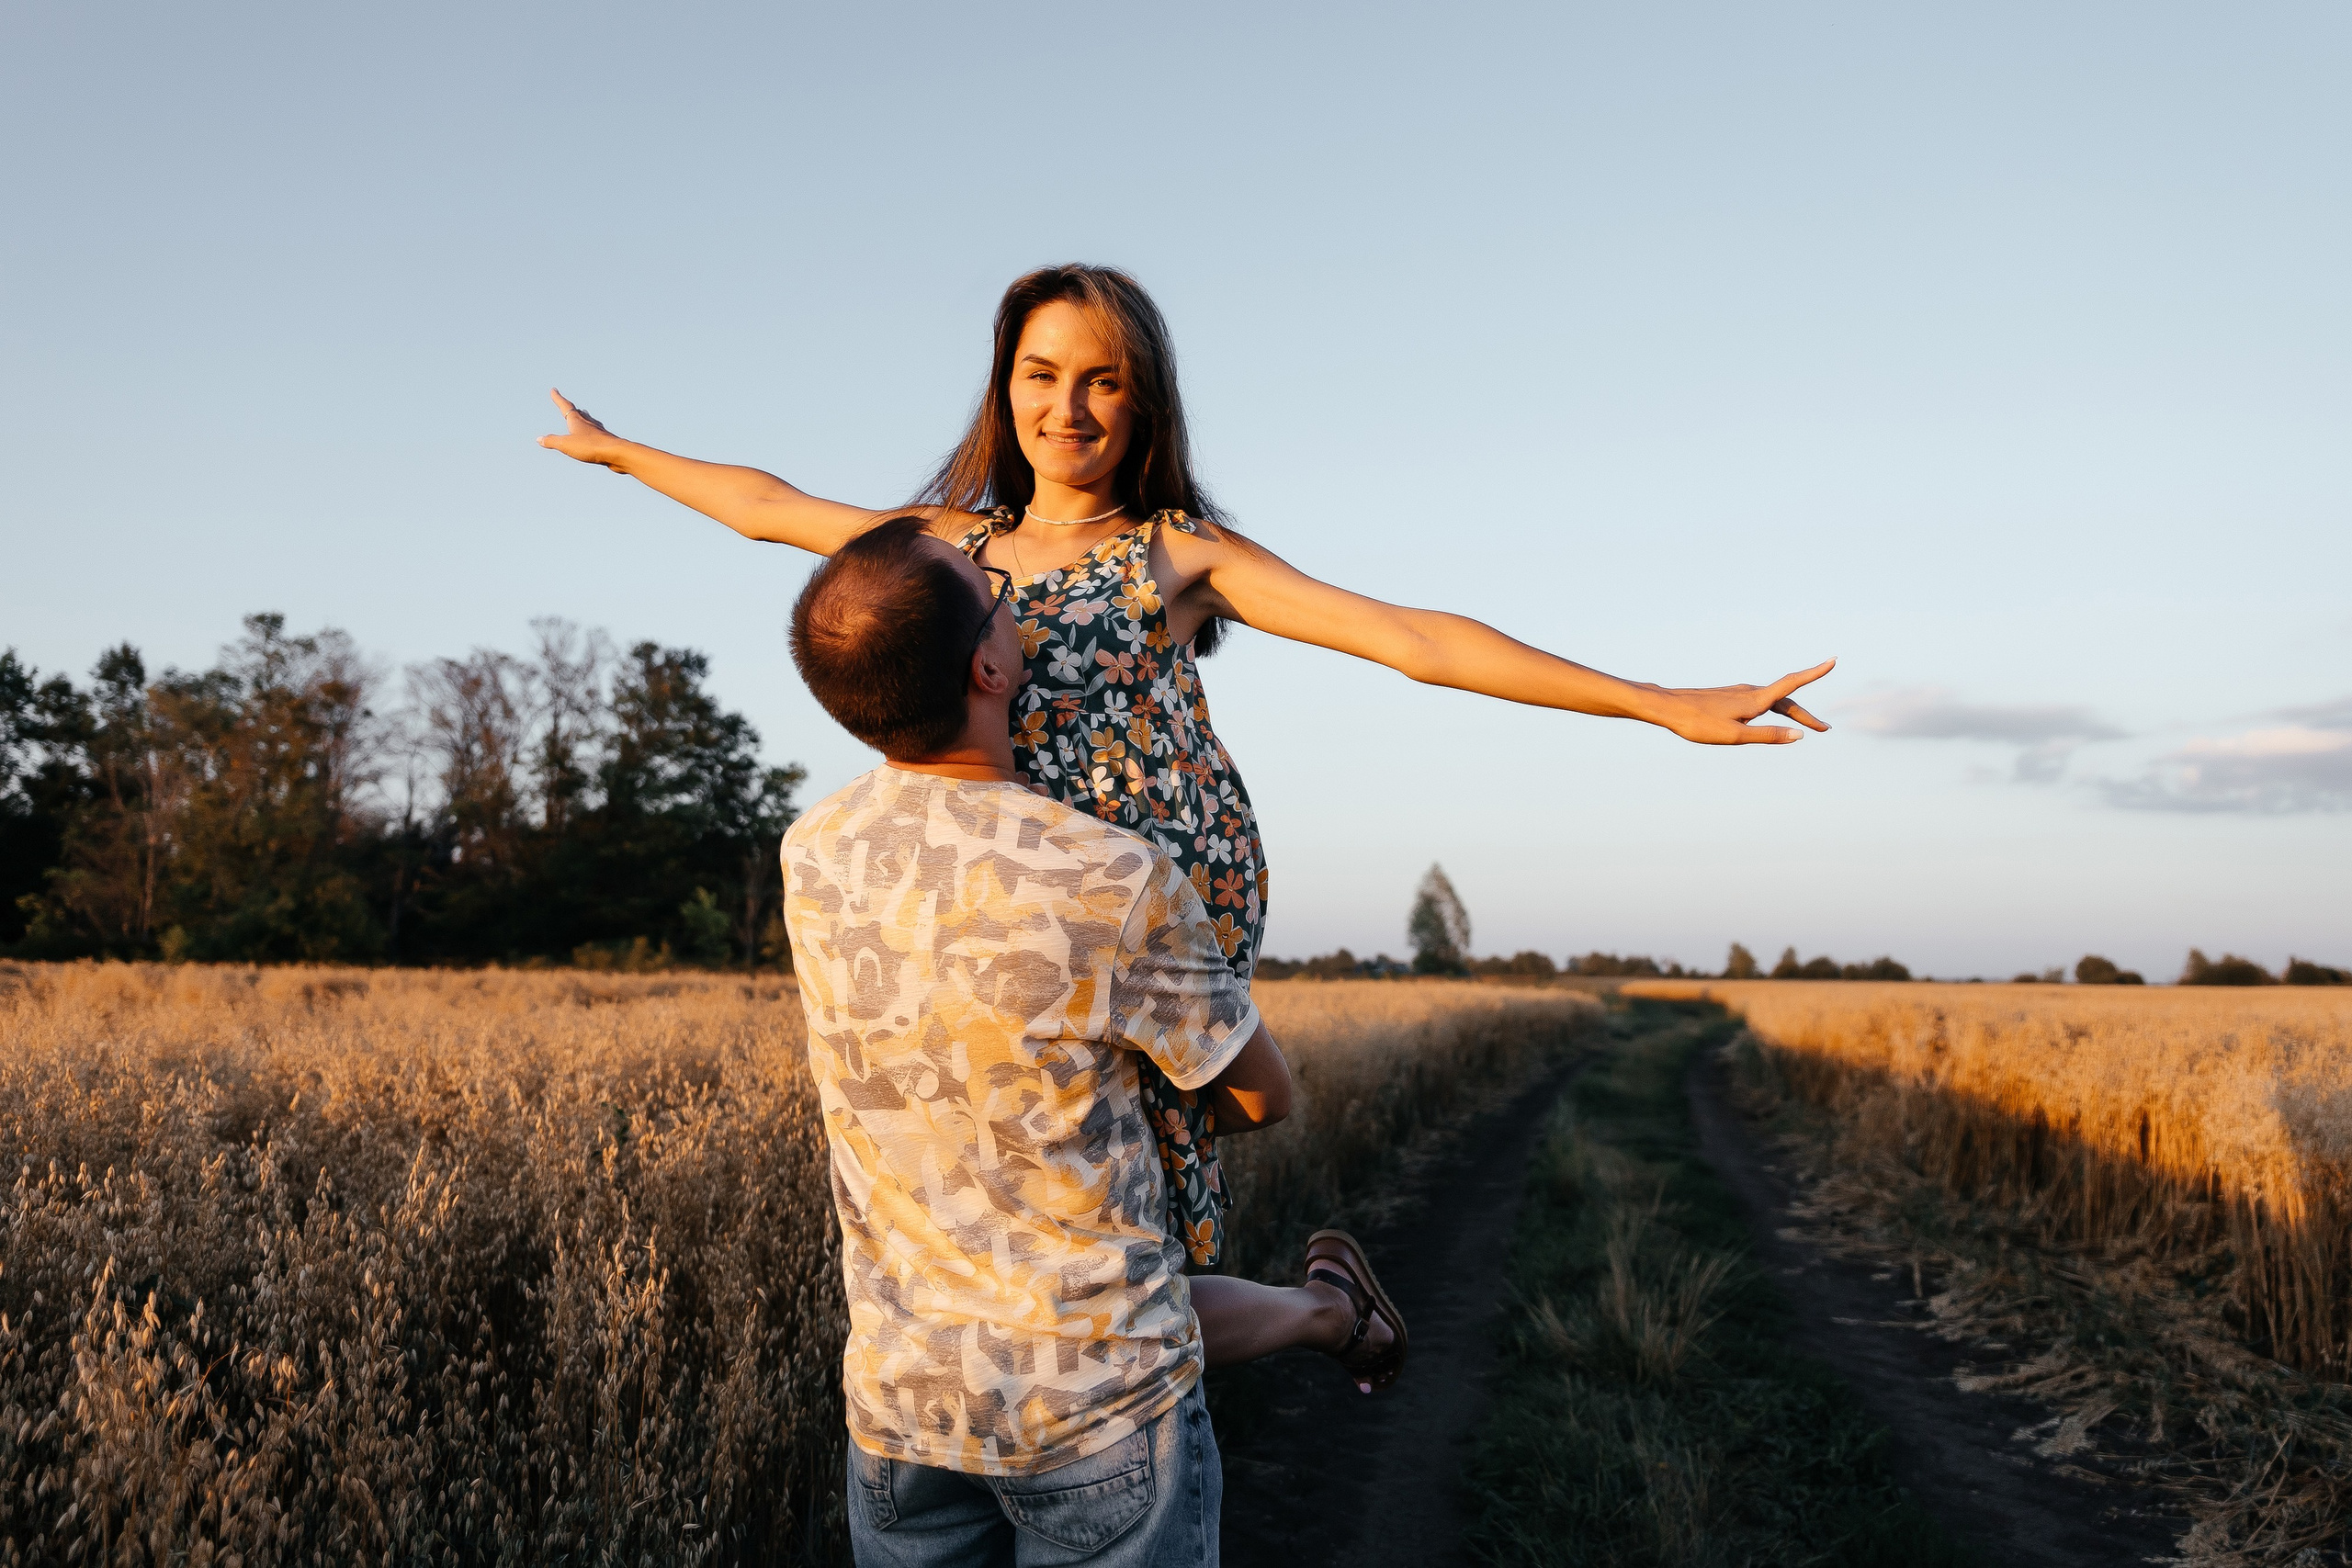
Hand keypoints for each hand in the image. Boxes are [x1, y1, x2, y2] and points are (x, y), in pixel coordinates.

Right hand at [537, 389, 630, 470]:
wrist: (617, 453)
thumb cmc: (591, 446)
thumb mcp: (566, 444)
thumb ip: (552, 441)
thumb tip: (539, 439)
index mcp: (577, 421)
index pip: (565, 406)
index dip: (558, 398)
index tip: (554, 390)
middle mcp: (589, 423)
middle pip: (579, 413)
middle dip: (571, 409)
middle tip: (568, 404)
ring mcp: (599, 432)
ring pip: (590, 421)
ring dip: (584, 417)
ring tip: (583, 415)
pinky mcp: (606, 441)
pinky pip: (597, 433)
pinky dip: (592, 431)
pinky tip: (596, 435)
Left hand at [1644, 658, 1836, 744]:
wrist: (1666, 707)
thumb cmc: (1698, 723)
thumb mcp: (1736, 736)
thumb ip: (1768, 735)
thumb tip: (1800, 735)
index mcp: (1756, 700)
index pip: (1792, 684)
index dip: (1815, 673)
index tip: (1834, 660)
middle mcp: (1750, 692)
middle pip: (1787, 701)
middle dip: (1807, 715)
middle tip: (1825, 729)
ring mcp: (1739, 693)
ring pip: (1773, 702)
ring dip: (1791, 713)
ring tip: (1805, 727)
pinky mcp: (1729, 697)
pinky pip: (1759, 702)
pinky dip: (1774, 710)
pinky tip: (1768, 717)